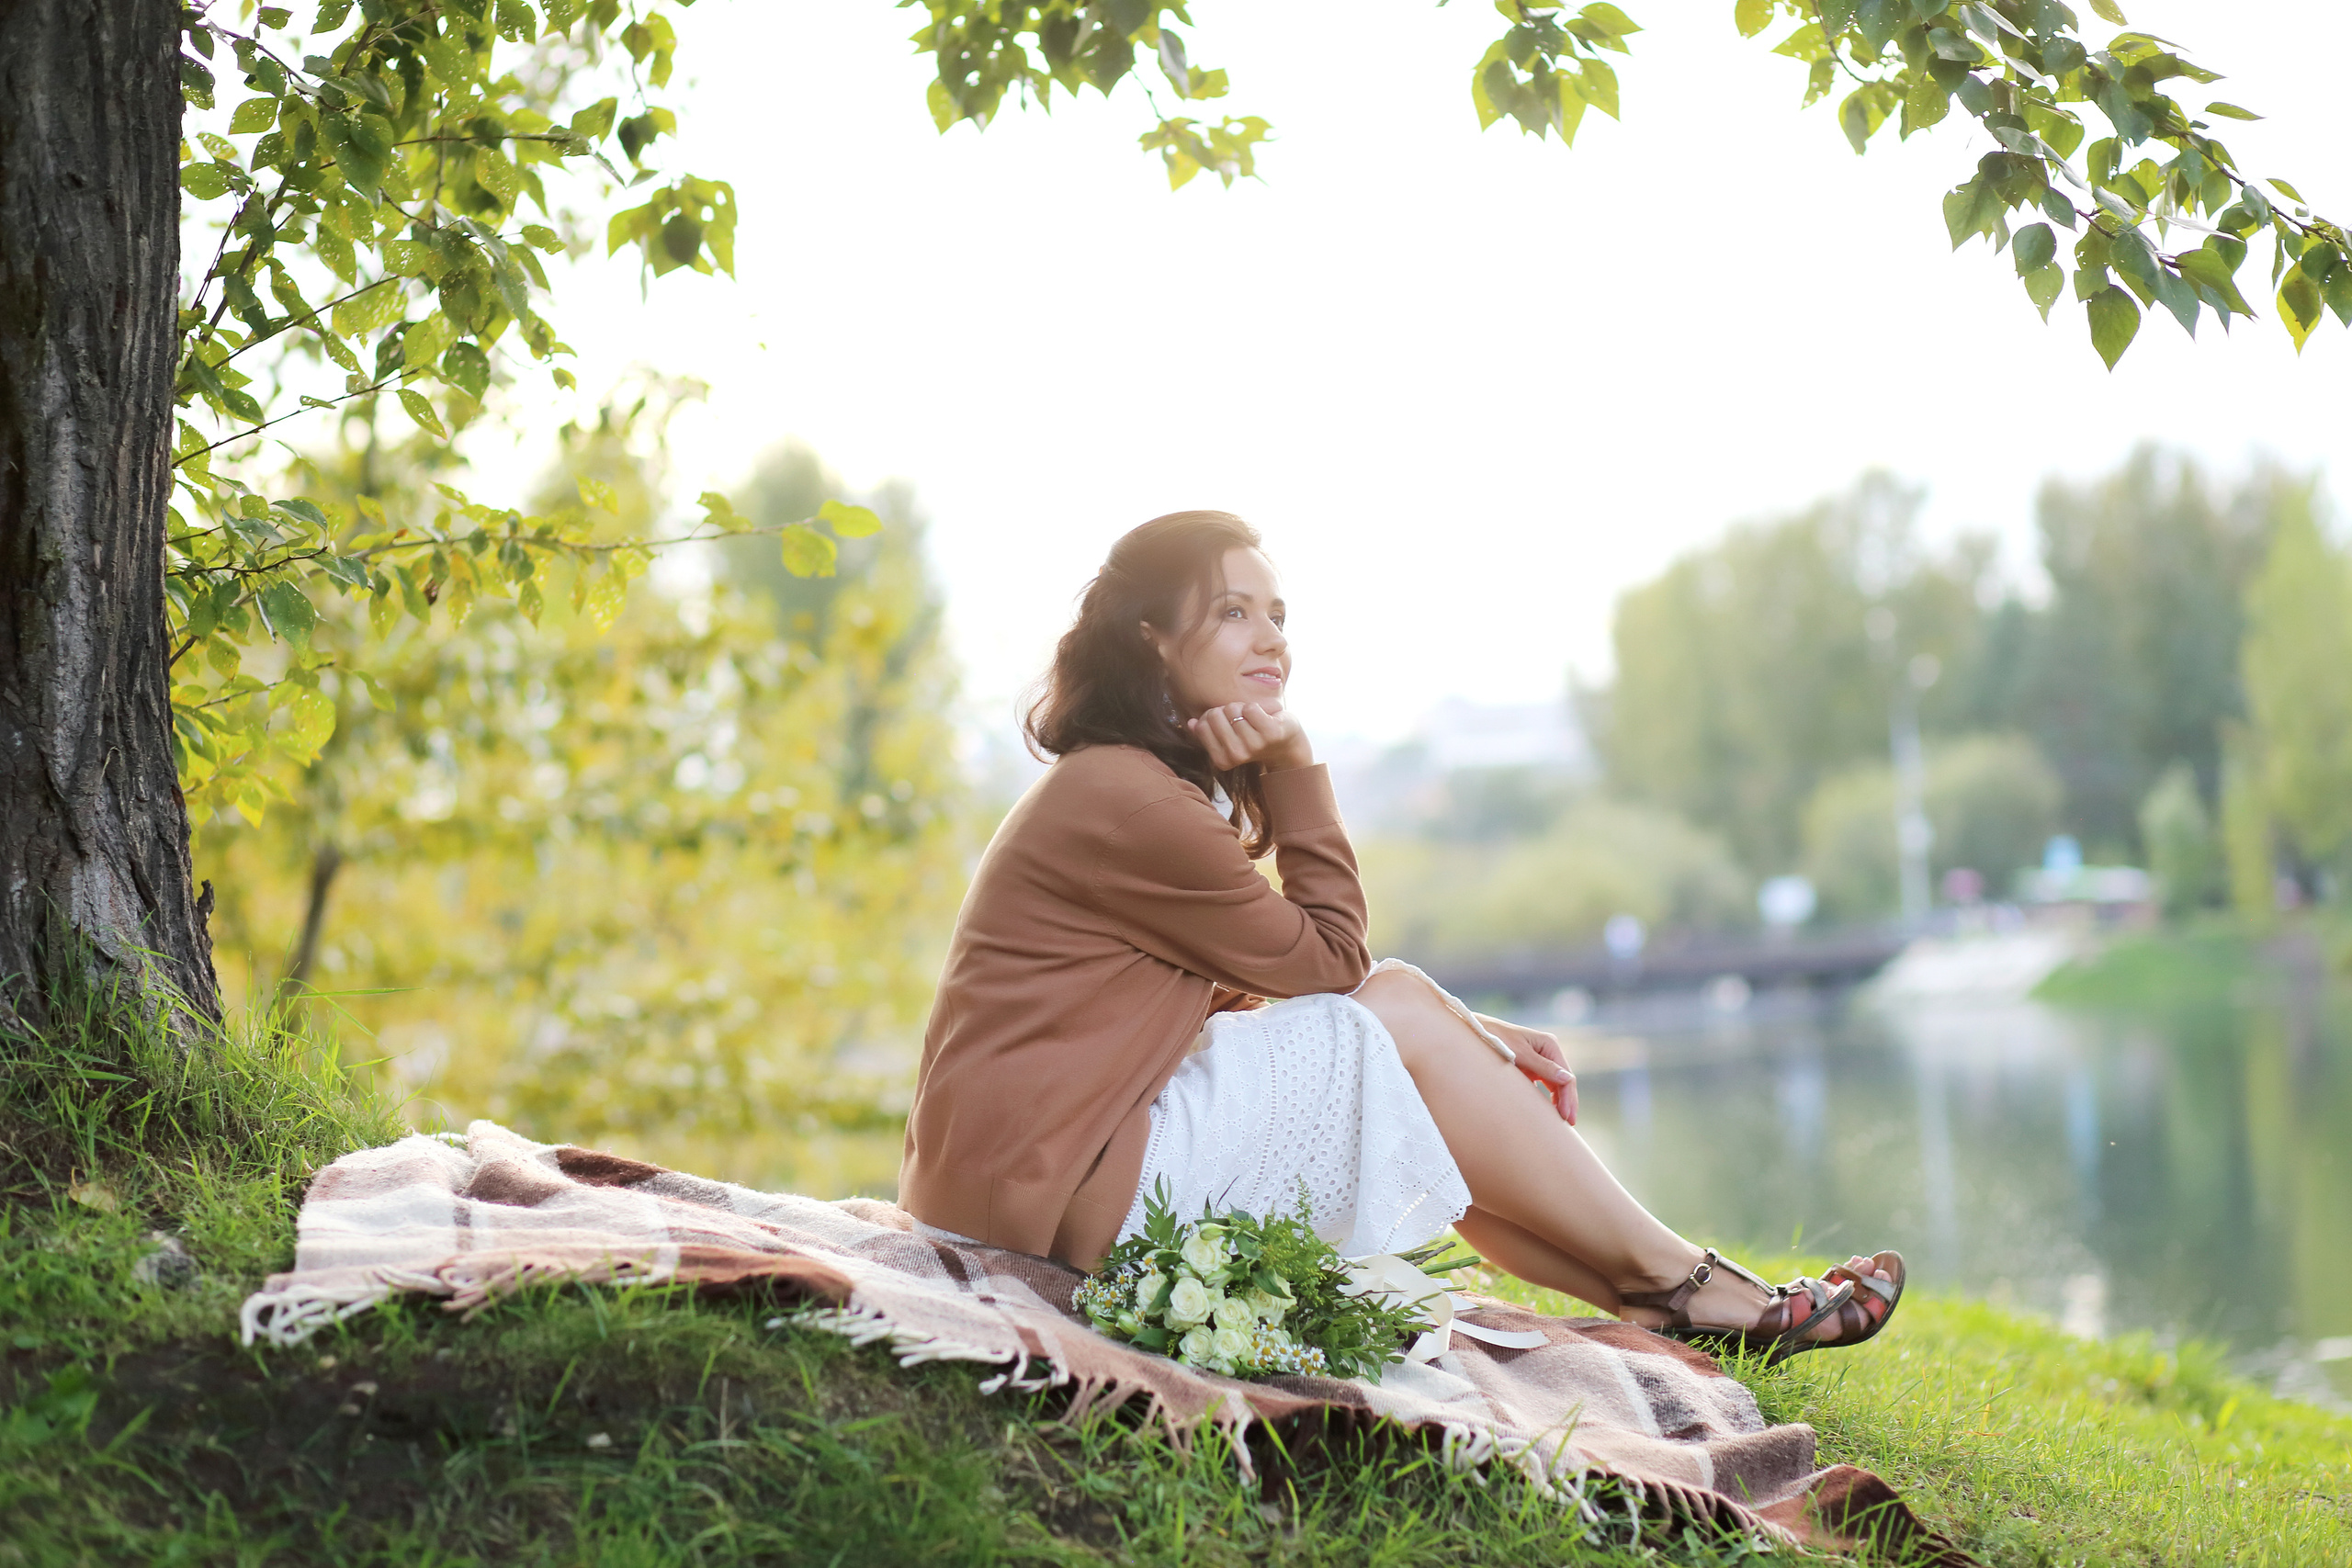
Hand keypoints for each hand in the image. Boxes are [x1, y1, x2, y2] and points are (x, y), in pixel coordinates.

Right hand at [1185, 701, 1312, 772]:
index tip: (1226, 722)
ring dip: (1242, 708)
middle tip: (1241, 718)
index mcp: (1222, 760)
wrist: (1286, 744)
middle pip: (1215, 715)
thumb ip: (1207, 732)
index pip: (1203, 725)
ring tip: (1252, 718)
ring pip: (1233, 710)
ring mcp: (1254, 745)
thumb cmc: (1253, 737)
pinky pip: (1250, 708)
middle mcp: (1237, 755)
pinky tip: (1264, 716)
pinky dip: (1255, 707)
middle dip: (1226, 710)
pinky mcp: (1270, 733)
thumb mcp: (1228, 738)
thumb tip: (1191, 723)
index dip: (1212, 716)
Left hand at [1479, 1015, 1576, 1123]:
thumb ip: (1543, 1067)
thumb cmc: (1496, 1039)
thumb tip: (1568, 1079)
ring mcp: (1540, 1061)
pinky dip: (1549, 1099)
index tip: (1565, 1116)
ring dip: (1560, 1102)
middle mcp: (1548, 1052)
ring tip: (1562, 1122)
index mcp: (1549, 1045)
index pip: (1566, 1076)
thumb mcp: (1520, 1053)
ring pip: (1556, 1085)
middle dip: (1568, 1102)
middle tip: (1569, 1123)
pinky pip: (1544, 1085)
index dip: (1568, 1097)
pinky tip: (1550, 1113)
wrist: (1475, 1033)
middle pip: (1564, 1081)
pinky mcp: (1531, 1068)